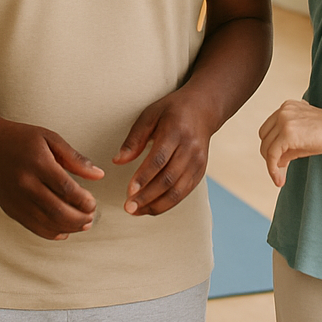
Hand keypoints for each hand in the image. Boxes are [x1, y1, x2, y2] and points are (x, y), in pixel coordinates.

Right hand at [0, 122, 102, 239]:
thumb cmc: (19, 139)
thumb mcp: (49, 139)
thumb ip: (74, 158)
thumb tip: (99, 175)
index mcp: (38, 164)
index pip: (66, 189)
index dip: (84, 201)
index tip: (93, 202)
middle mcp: (25, 184)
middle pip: (58, 211)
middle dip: (80, 218)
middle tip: (91, 217)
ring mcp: (16, 199)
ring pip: (46, 223)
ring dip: (69, 228)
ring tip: (83, 225)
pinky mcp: (9, 209)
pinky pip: (33, 227)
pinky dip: (51, 233)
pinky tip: (64, 231)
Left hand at [114, 92, 213, 215]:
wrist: (204, 110)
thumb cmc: (172, 110)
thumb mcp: (150, 115)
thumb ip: (134, 139)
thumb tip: (118, 161)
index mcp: (176, 131)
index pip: (159, 159)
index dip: (144, 177)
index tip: (129, 191)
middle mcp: (190, 149)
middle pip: (168, 179)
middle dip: (147, 196)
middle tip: (128, 207)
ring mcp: (198, 162)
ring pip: (177, 190)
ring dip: (156, 205)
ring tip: (136, 211)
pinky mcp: (200, 171)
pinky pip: (184, 192)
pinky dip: (167, 203)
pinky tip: (151, 207)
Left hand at [258, 99, 321, 186]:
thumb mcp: (303, 138)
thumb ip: (287, 146)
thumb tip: (275, 162)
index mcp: (286, 108)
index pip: (269, 130)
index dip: (271, 147)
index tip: (278, 162)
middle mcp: (282, 111)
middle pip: (264, 138)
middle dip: (270, 156)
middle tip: (280, 171)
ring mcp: (283, 120)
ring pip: (266, 147)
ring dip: (271, 165)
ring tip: (280, 177)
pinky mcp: (287, 132)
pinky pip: (272, 154)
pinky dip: (273, 169)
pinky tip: (279, 179)